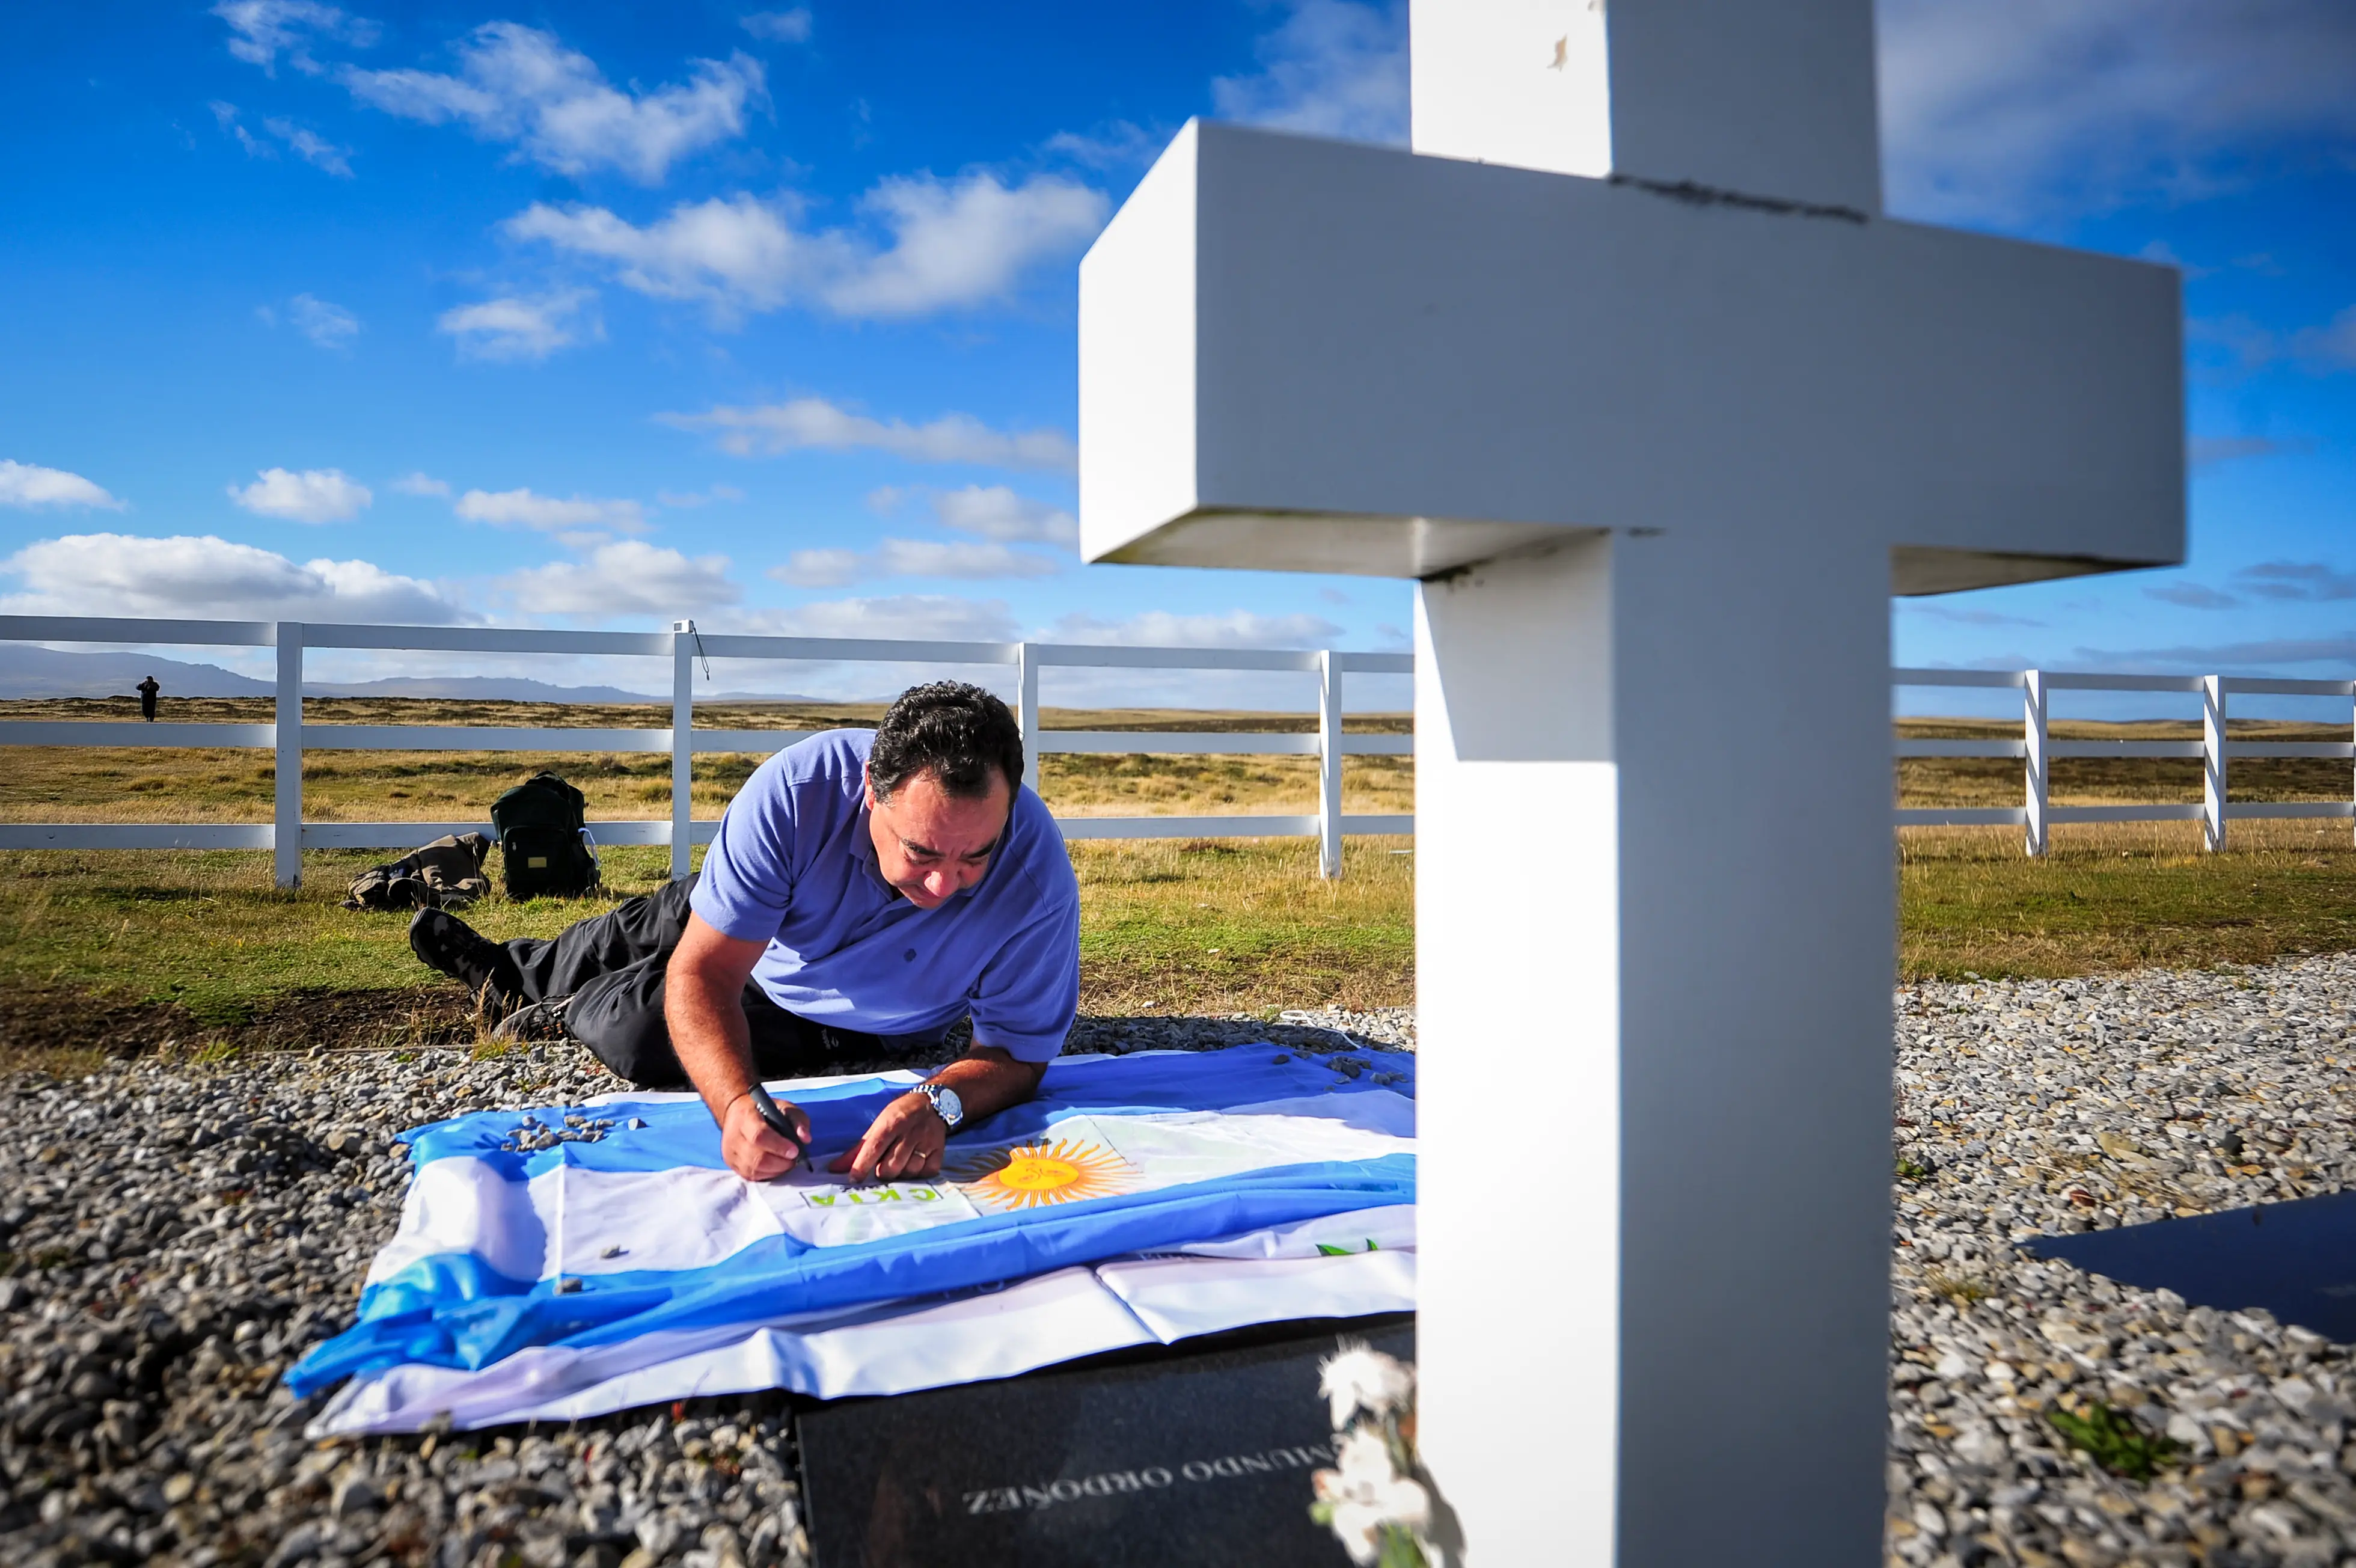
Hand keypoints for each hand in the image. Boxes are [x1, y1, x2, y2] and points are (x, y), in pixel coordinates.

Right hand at [721, 1091, 809, 1181]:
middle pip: (757, 1158)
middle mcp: (734, 1136)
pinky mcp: (731, 1164)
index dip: (779, 1146)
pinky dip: (767, 1174)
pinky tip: (775, 1167)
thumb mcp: (785, 1107)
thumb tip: (806, 1139)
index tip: (795, 1150)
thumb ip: (798, 1120)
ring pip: (753, 1170)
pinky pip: (751, 1176)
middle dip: (780, 1162)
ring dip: (775, 1170)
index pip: (759, 1136)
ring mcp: (730, 1152)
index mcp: (746, 1117)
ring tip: (786, 1162)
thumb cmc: (764, 1111)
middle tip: (793, 1159)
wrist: (737, 1114)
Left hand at [829, 1091, 946, 1182]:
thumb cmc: (900, 1114)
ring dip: (901, 1172)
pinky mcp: (940, 1150)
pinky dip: (918, 1173)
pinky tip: (915, 1162)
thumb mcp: (878, 1124)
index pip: (875, 1146)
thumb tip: (835, 1168)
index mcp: (892, 1122)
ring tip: (900, 1162)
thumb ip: (858, 1148)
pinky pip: (926, 1173)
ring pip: (909, 1171)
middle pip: (891, 1166)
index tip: (854, 1178)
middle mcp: (910, 1132)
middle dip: (883, 1171)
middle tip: (884, 1164)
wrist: (933, 1103)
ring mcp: (927, 1141)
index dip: (862, 1164)